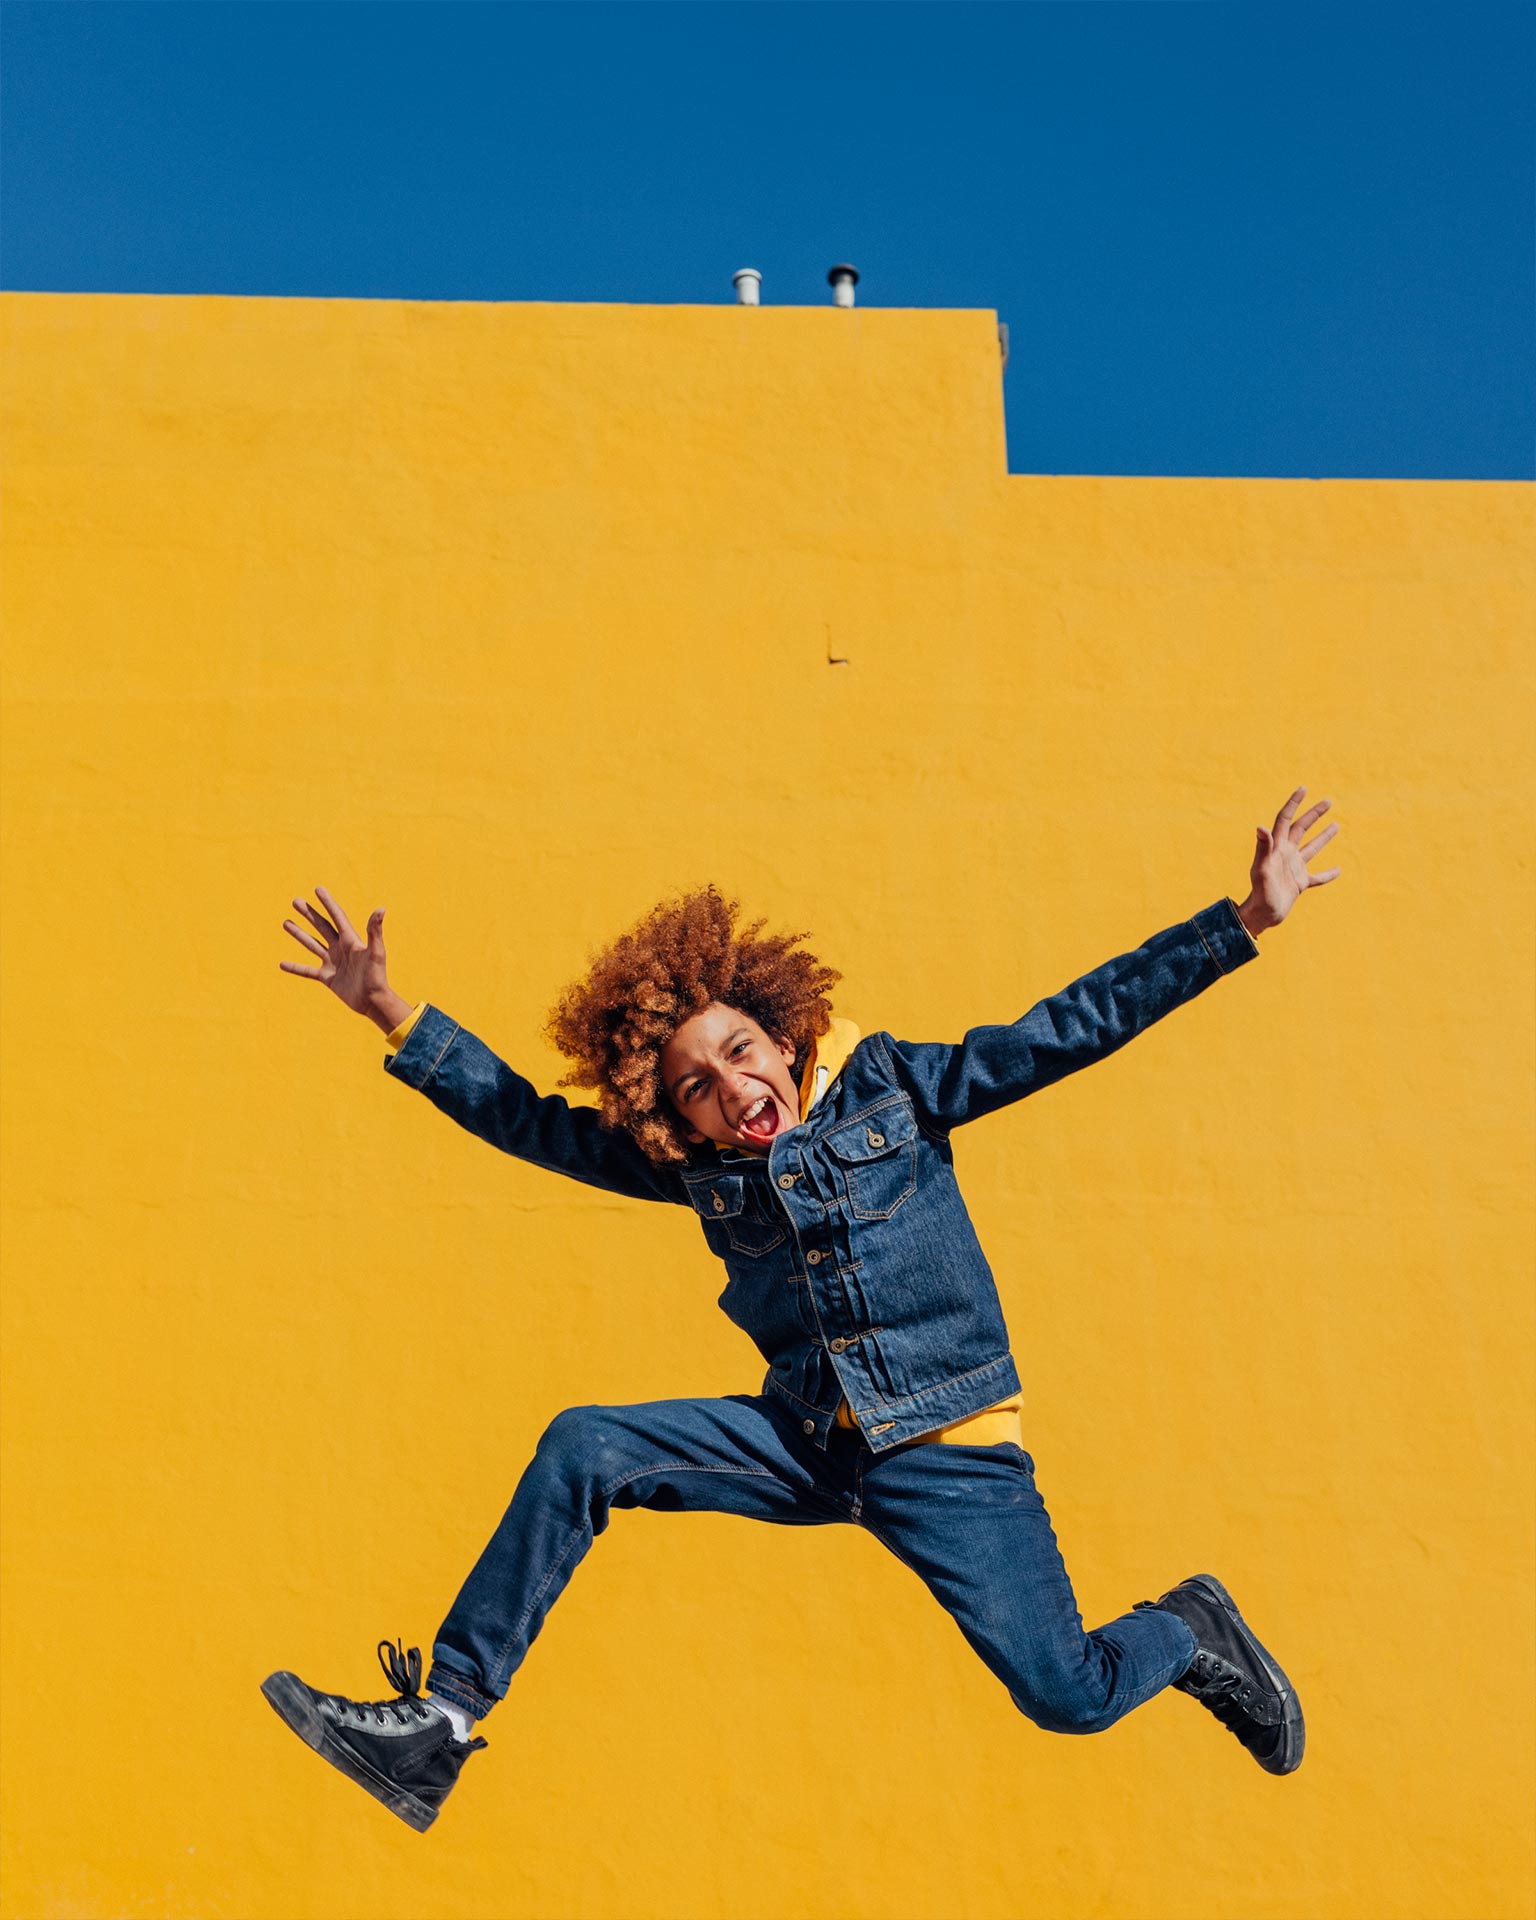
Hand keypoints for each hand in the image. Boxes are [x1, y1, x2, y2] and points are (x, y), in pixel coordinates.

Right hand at [280, 885, 404, 1024]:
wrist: (373, 1001)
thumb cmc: (377, 976)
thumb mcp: (376, 952)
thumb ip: (375, 931)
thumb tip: (381, 908)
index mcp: (351, 940)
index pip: (337, 916)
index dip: (328, 903)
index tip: (317, 889)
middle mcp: (340, 949)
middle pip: (322, 927)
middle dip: (309, 914)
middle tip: (296, 901)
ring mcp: (333, 962)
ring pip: (312, 945)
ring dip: (299, 934)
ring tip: (286, 923)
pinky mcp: (327, 977)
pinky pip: (307, 971)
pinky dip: (295, 967)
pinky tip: (281, 964)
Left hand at [1237, 787, 1340, 935]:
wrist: (1262, 915)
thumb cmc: (1260, 893)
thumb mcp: (1262, 870)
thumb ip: (1263, 848)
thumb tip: (1261, 826)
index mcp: (1276, 848)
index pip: (1285, 820)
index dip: (1293, 803)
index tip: (1303, 788)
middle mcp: (1285, 854)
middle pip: (1301, 829)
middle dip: (1314, 814)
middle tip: (1328, 801)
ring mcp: (1294, 868)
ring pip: (1311, 848)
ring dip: (1323, 837)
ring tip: (1336, 824)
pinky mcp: (1300, 883)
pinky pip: (1317, 877)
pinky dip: (1328, 874)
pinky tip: (1338, 870)